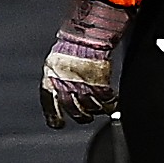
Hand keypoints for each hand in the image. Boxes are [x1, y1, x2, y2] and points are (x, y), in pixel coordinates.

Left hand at [40, 0, 128, 129]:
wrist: (85, 37)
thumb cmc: (70, 46)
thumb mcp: (54, 63)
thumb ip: (56, 79)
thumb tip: (58, 90)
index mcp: (51, 81)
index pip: (49, 104)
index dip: (54, 116)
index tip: (58, 124)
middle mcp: (65, 86)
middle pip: (72, 110)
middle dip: (80, 116)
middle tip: (85, 118)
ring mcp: (82, 86)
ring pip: (91, 107)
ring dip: (97, 110)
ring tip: (101, 110)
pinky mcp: (99, 83)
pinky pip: (106, 99)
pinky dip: (111, 102)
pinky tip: (113, 101)